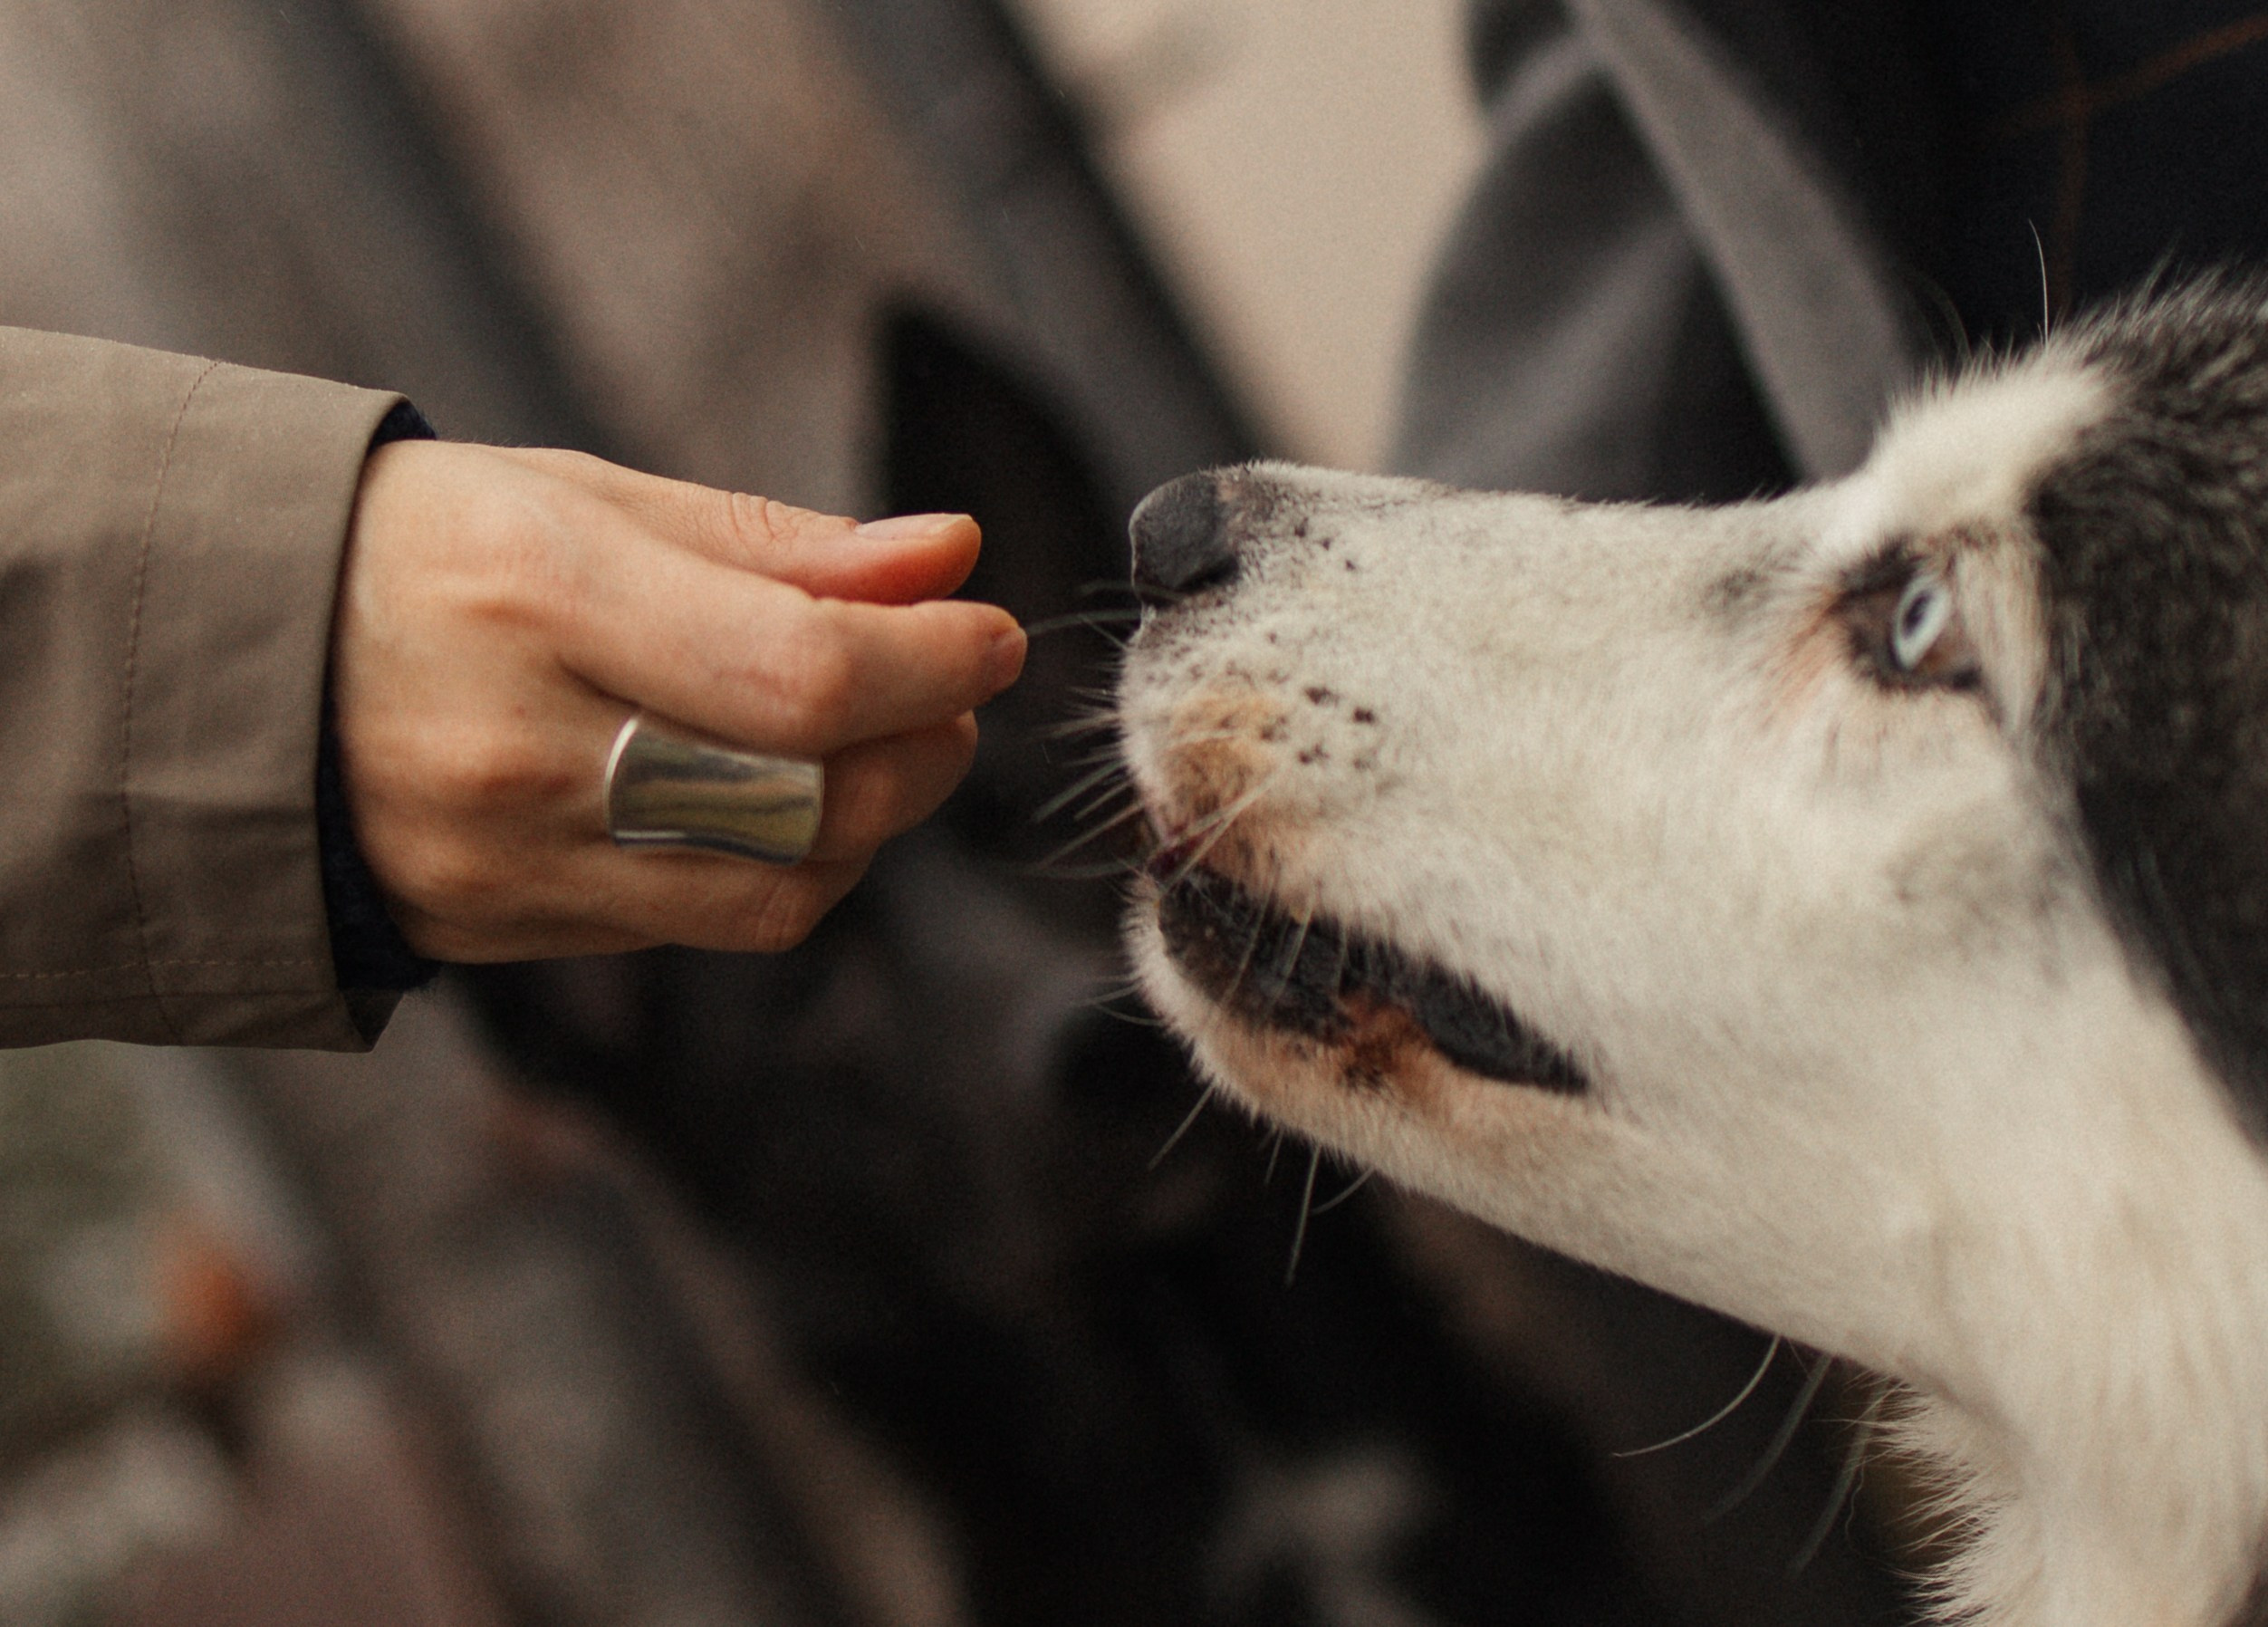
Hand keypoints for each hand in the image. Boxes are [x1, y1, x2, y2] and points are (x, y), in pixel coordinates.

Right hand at [332, 442, 1024, 960]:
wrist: (209, 673)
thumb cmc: (411, 554)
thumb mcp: (573, 498)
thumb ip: (771, 542)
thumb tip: (947, 556)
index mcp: (531, 591)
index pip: (802, 672)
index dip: (931, 662)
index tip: (987, 632)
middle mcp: (518, 744)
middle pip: (810, 795)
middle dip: (923, 743)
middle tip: (947, 687)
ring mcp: (504, 861)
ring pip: (778, 885)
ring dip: (873, 820)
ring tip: (881, 743)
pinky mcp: (501, 935)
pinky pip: (705, 923)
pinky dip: (787, 866)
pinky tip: (783, 801)